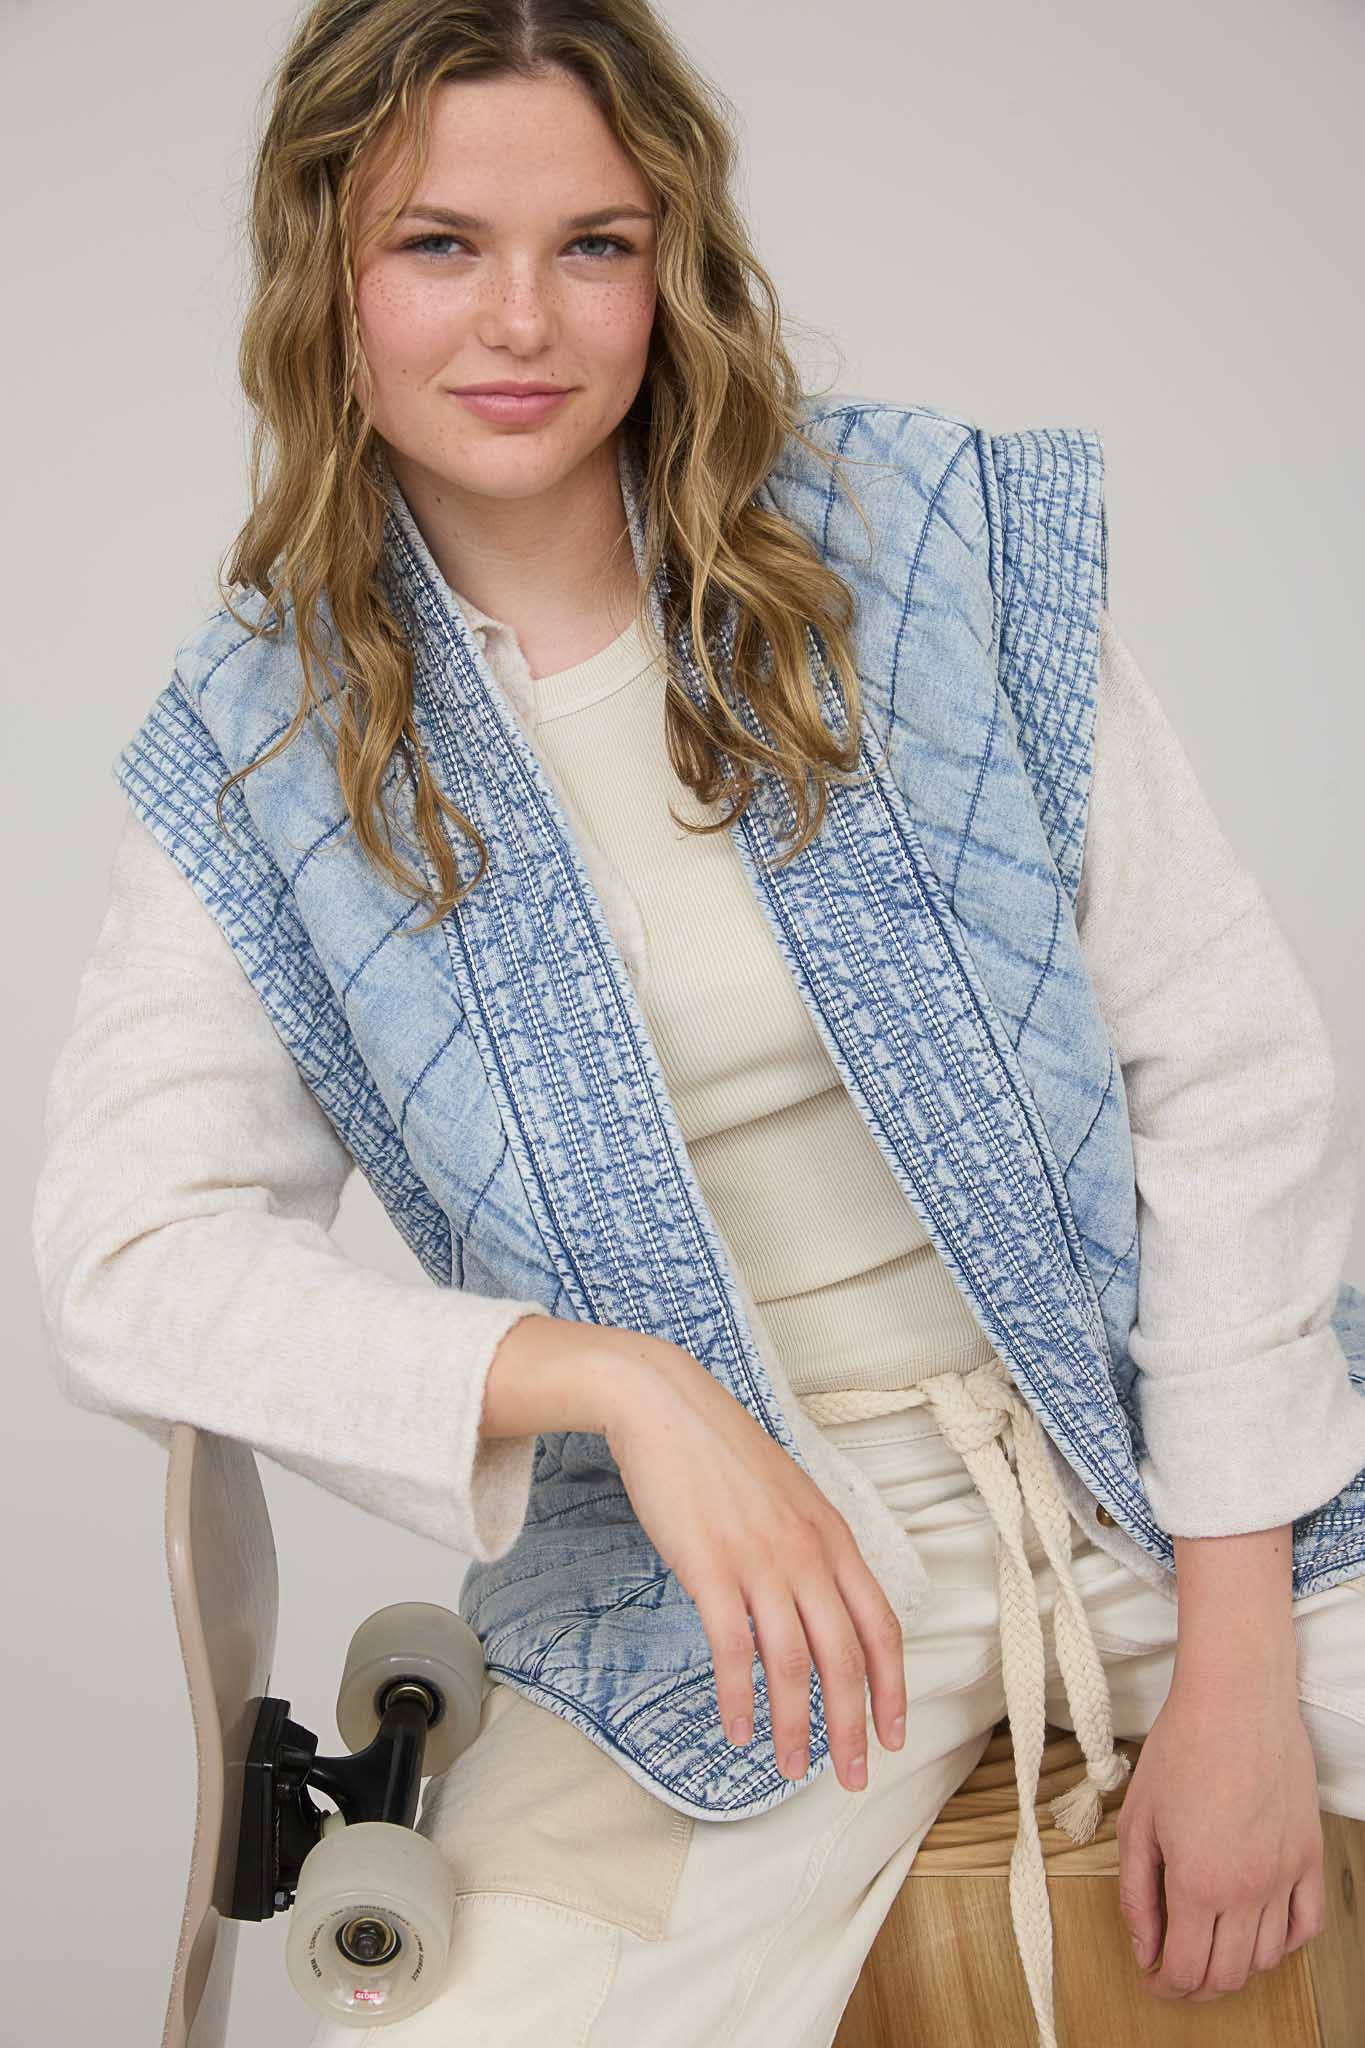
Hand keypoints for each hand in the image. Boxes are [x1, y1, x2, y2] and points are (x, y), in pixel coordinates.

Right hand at [601, 1327, 907, 1791]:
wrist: (665, 1405)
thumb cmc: (721, 1452)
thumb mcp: (787, 1496)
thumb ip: (809, 1547)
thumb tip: (818, 1603)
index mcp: (832, 1536)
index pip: (881, 1626)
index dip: (893, 1688)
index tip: (895, 1735)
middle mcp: (807, 1553)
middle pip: (846, 1657)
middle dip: (854, 1727)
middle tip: (856, 1778)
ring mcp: (760, 1560)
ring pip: (794, 1664)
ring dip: (797, 1727)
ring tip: (792, 1770)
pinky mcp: (710, 1567)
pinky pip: (734, 1650)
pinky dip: (739, 1698)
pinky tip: (737, 1730)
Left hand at [1116, 1672, 1325, 2001]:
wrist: (1236, 1701)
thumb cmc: (1182, 1748)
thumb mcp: (1137, 1819)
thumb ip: (1135, 1892)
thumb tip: (1143, 1946)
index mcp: (1197, 1882)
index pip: (1185, 1969)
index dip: (1164, 1985)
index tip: (1152, 1977)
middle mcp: (1247, 1890)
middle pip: (1227, 1976)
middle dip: (1196, 1985)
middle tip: (1176, 1969)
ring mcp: (1285, 1876)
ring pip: (1267, 1959)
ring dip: (1236, 1966)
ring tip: (1211, 1946)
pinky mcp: (1310, 1857)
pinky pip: (1306, 1926)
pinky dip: (1283, 1943)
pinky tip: (1259, 1930)